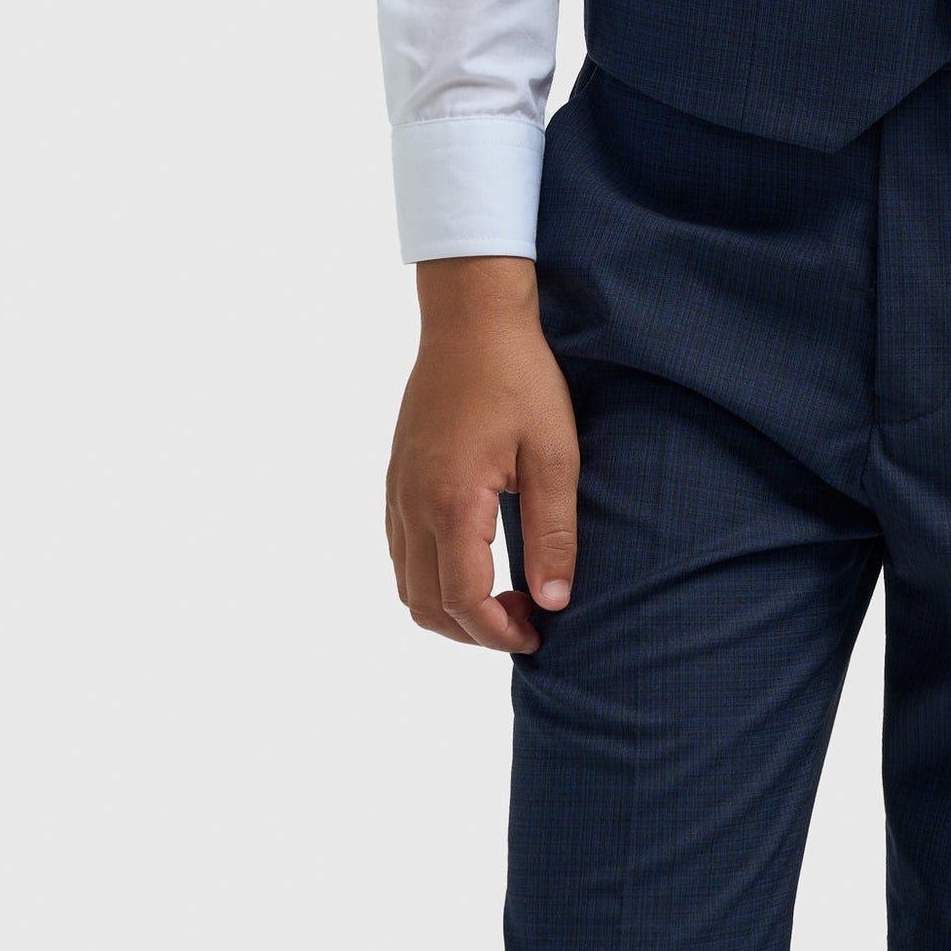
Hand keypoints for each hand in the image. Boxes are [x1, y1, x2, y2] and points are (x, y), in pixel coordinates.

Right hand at [385, 257, 579, 654]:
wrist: (471, 318)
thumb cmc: (519, 378)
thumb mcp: (555, 452)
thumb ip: (553, 531)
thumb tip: (554, 601)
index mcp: (452, 502)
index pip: (462, 600)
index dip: (498, 633)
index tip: (538, 632)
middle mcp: (413, 504)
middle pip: (426, 606)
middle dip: (474, 631)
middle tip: (525, 619)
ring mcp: (397, 492)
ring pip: (406, 584)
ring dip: (449, 608)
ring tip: (502, 596)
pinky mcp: (396, 477)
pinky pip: (400, 551)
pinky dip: (430, 576)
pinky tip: (473, 559)